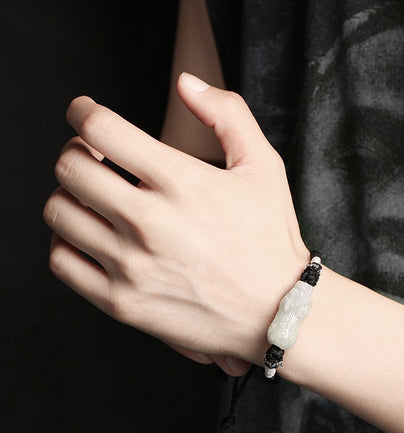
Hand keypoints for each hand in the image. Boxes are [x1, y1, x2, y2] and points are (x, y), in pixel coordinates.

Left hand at [44, 73, 309, 375]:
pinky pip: (62, 262)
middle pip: (70, 168)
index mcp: (182, 182)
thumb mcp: (265, 166)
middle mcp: (150, 223)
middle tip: (94, 157)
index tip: (84, 113)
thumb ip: (228, 113)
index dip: (83, 112)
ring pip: (60, 213)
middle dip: (76, 152)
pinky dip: (66, 241)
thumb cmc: (271, 238)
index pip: (100, 129)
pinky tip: (93, 236)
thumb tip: (185, 83)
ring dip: (71, 195)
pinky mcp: (123, 303)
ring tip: (95, 199)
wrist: (275, 311)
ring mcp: (132, 267)